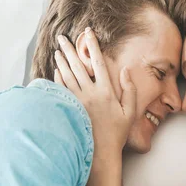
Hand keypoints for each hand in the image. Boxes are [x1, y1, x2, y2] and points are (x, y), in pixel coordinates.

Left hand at [54, 27, 135, 155]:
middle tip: (62, 37)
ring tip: (57, 50)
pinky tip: (56, 70)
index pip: (98, 62)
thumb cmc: (117, 133)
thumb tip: (125, 70)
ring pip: (67, 76)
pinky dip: (58, 78)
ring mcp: (78, 102)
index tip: (88, 33)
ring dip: (62, 61)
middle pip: (78, 66)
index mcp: (106, 92)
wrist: (101, 153)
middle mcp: (90, 94)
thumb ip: (130, 90)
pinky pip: (62, 90)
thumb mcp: (130, 112)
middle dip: (69, 49)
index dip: (93, 46)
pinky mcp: (70, 109)